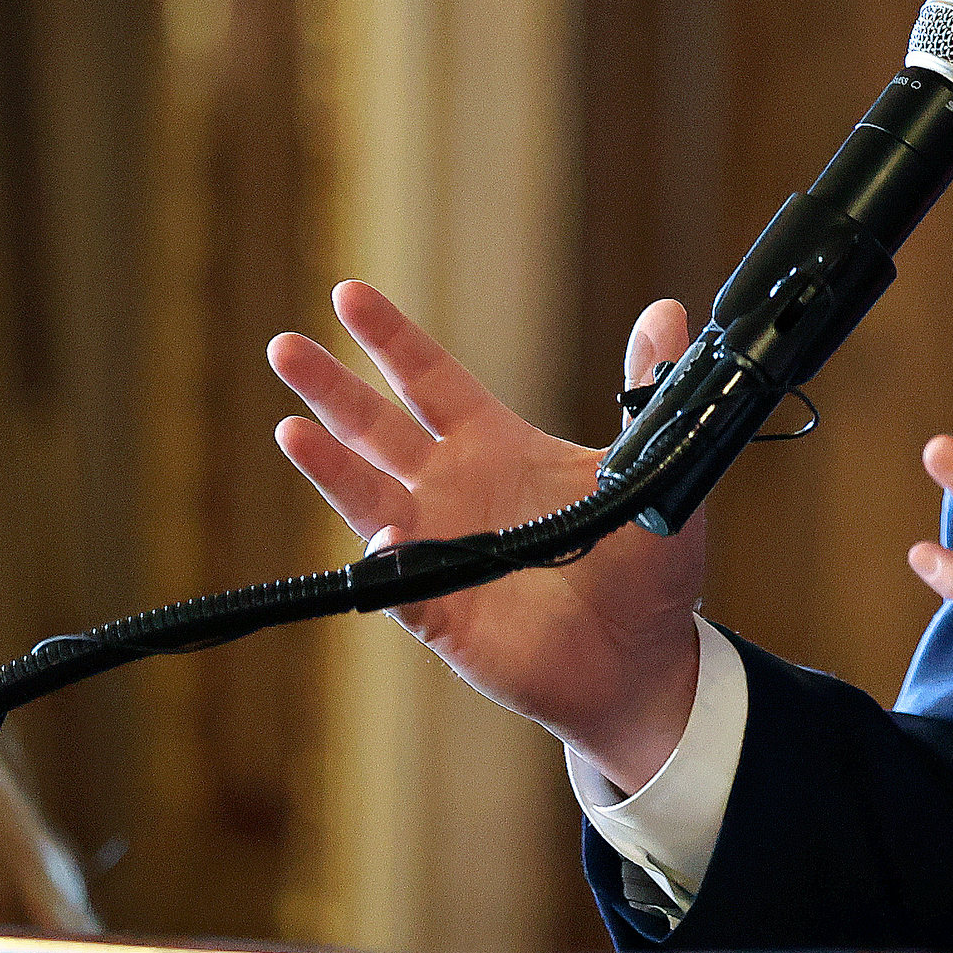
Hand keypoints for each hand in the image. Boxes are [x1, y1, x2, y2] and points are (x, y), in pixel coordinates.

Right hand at [268, 281, 707, 793]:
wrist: (646, 659)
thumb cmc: (645, 562)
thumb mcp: (653, 467)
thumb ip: (648, 389)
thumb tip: (668, 313)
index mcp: (496, 445)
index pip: (430, 379)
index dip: (390, 339)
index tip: (347, 293)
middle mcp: (453, 490)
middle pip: (377, 429)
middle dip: (330, 388)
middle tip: (284, 347)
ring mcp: (441, 550)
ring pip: (369, 501)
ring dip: (330, 467)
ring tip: (292, 431)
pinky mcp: (444, 613)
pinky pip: (404, 585)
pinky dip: (390, 564)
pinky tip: (385, 539)